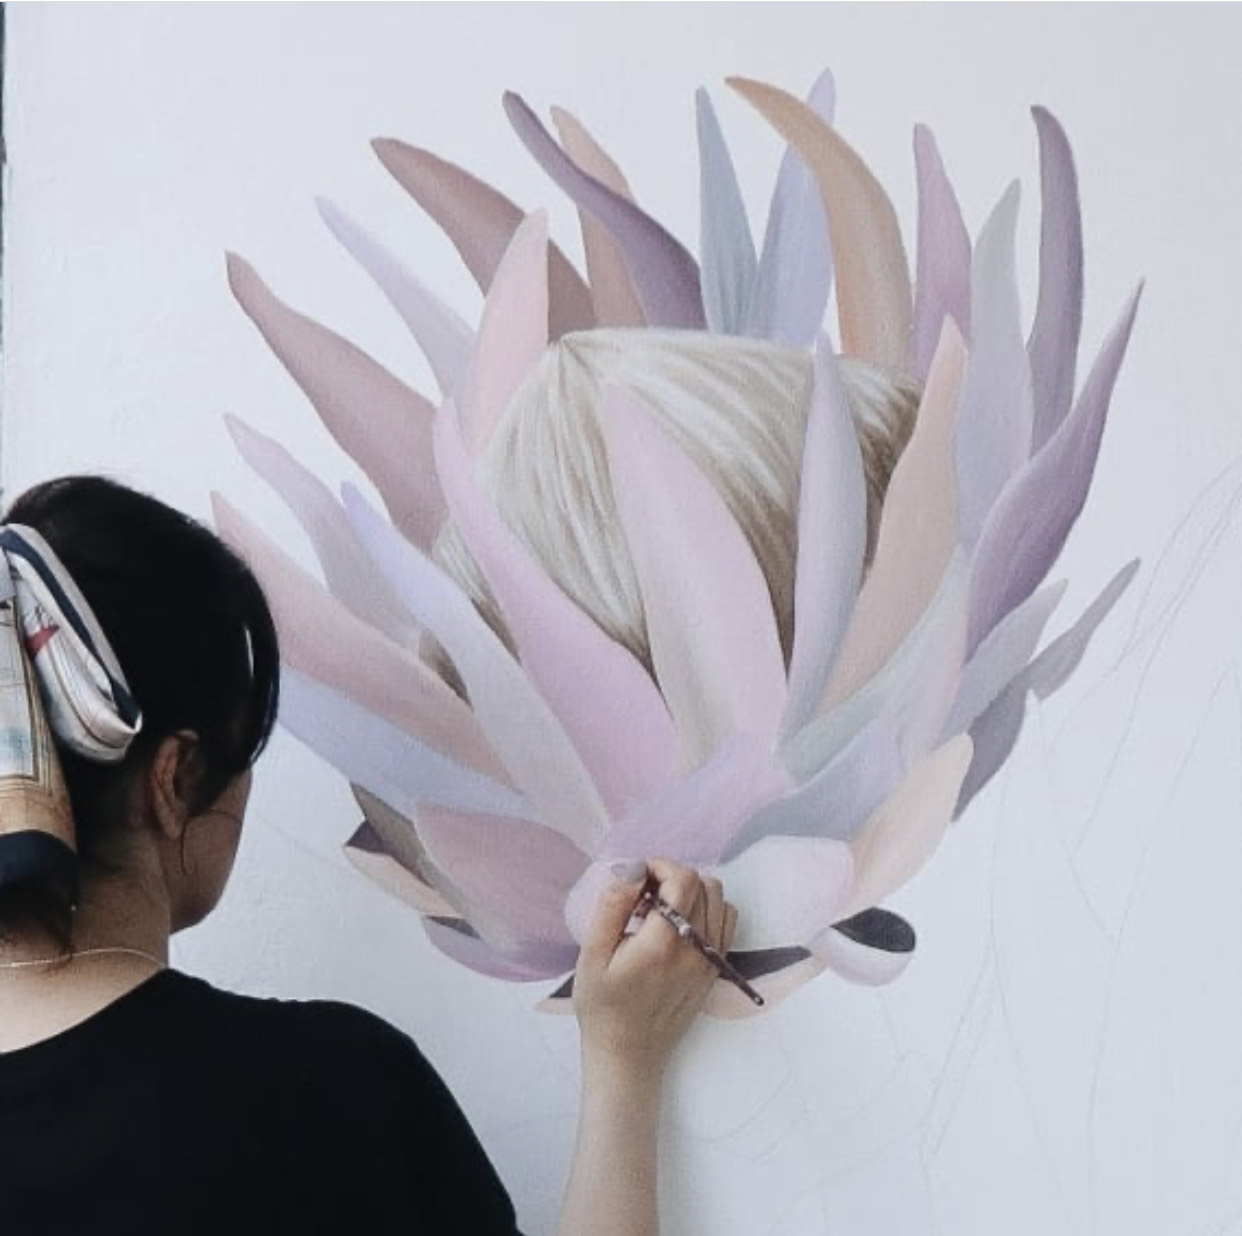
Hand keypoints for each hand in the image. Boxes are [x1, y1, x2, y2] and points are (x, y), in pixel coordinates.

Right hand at [572, 858, 736, 1081]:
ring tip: (661, 908)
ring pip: (720, 898)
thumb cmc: (602, 1007)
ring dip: (692, 891)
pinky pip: (727, 922)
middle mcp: (696, 948)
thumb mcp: (592, 954)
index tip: (636, 878)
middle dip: (672, 876)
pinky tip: (680, 923)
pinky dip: (708, 910)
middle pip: (704, 883)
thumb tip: (635, 868)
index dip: (660, 866)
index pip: (683, 878)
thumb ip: (613, 905)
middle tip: (643, 894)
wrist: (628, 1056)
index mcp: (664, 942)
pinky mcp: (714, 970)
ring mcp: (710, 960)